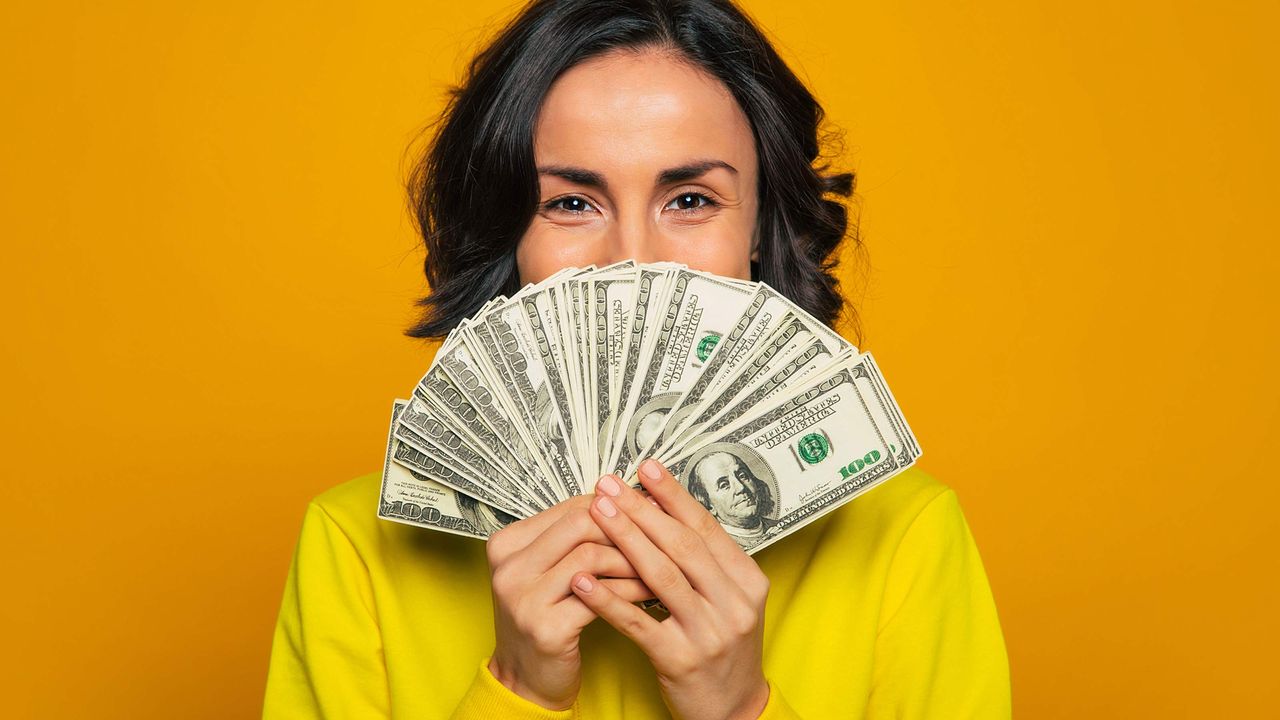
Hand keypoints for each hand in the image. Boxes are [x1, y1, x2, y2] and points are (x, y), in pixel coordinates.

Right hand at [486, 494, 652, 709]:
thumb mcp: (547, 572)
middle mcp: (508, 567)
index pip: (569, 508)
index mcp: (506, 544)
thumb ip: (574, 539)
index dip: (615, 506)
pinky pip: (600, 596)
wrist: (525, 679)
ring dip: (632, 558)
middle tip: (658, 535)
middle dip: (625, 528)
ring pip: (591, 556)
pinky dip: (631, 589)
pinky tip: (651, 590)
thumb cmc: (545, 618)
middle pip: (580, 524)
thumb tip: (629, 502)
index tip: (648, 509)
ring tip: (659, 563)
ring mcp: (523, 598)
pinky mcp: (545, 628)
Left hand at [571, 460, 771, 719]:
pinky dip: (608, 599)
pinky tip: (584, 580)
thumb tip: (663, 508)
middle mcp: (733, 604)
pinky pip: (639, 622)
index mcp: (747, 581)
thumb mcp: (729, 600)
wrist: (733, 711)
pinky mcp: (681, 660)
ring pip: (661, 576)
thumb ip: (704, 561)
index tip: (645, 468)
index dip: (673, 495)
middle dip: (641, 510)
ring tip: (595, 514)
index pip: (705, 528)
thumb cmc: (722, 648)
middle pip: (681, 545)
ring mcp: (709, 633)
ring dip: (624, 540)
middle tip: (609, 485)